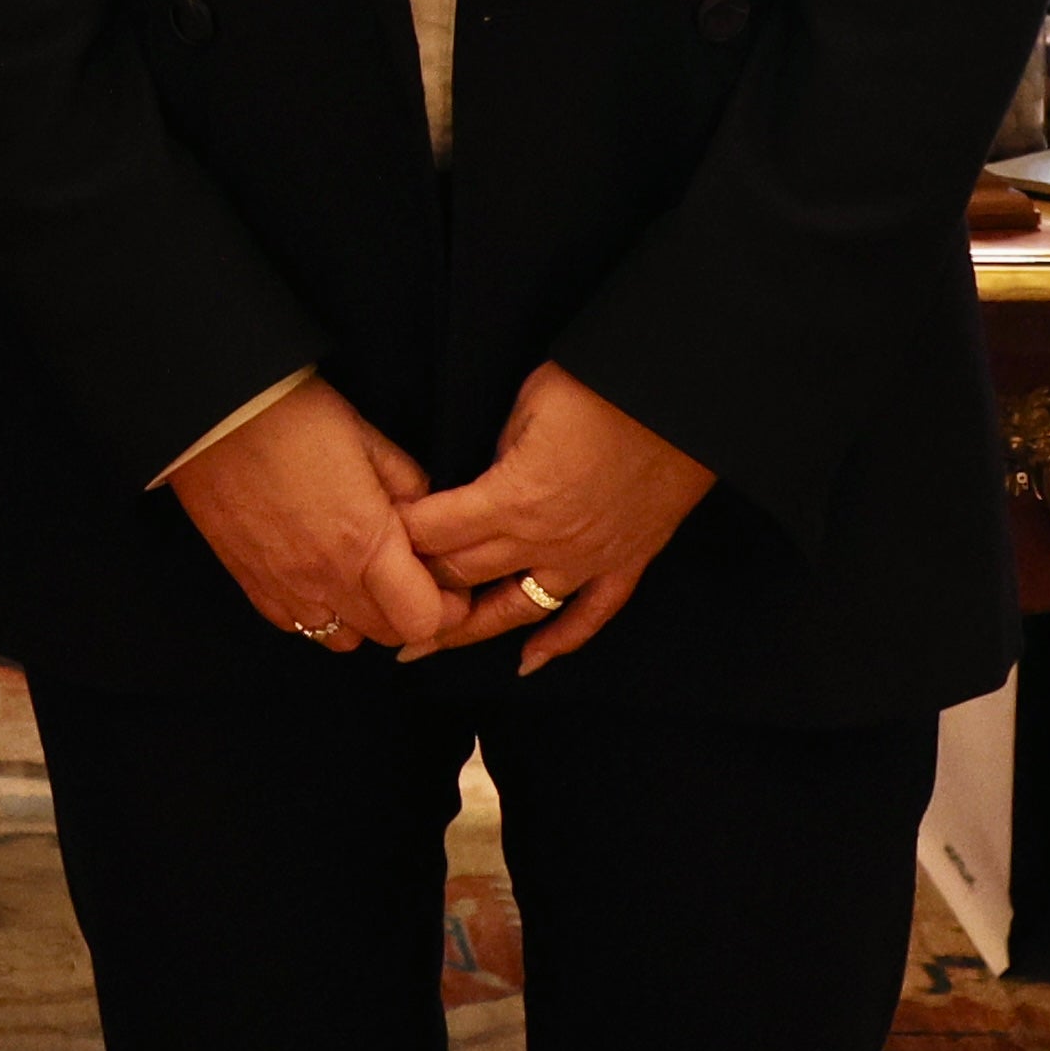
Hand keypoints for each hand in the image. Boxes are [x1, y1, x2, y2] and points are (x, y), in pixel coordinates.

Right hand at [165, 378, 454, 654]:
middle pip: (388, 636)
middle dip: (410, 613)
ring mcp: (284, 587)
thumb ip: (408, 485)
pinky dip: (316, 612)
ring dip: (362, 618)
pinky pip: (295, 624)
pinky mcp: (249, 581)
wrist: (212, 412)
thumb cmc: (292, 416)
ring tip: (362, 576)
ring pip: (341, 640)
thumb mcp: (369, 439)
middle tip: (411, 576)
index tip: (448, 584)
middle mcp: (326, 578)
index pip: (424, 619)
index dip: (446, 607)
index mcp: (365, 543)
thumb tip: (426, 516)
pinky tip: (317, 574)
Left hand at [396, 361, 717, 674]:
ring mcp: (588, 559)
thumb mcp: (527, 405)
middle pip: (463, 574)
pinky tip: (527, 663)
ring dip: (467, 629)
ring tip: (422, 646)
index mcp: (513, 499)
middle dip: (416, 585)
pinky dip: (559, 644)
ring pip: (516, 610)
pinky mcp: (626, 562)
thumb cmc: (601, 387)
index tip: (365, 541)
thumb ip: (495, 453)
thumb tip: (477, 480)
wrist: (684, 398)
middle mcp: (545, 541)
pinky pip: (590, 617)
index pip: (435, 531)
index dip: (396, 536)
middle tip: (376, 598)